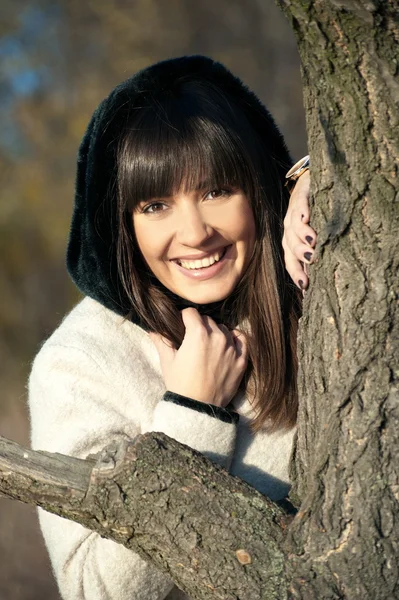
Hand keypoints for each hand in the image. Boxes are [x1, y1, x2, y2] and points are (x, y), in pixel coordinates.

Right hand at [149, 308, 247, 407]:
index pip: (191, 313)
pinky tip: (228, 344)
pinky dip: (235, 339)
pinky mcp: (241, 360)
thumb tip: (152, 328)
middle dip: (199, 325)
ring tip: (209, 345)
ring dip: (216, 332)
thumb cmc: (180, 384)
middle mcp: (217, 337)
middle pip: (208, 320)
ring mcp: (232, 348)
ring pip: (224, 329)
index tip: (181, 324)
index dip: (183, 317)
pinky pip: (242, 340)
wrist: (199, 408)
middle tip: (193, 338)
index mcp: (198, 334)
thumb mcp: (167, 361)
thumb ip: (161, 340)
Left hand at [282, 171, 316, 289]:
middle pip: (290, 245)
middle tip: (312, 260)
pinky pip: (299, 204)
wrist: (312, 182)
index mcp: (292, 240)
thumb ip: (316, 253)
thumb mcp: (316, 235)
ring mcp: (293, 211)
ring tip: (313, 241)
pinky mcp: (300, 194)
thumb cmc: (316, 214)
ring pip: (293, 226)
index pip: (291, 260)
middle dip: (300, 254)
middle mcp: (290, 228)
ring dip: (302, 234)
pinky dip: (302, 210)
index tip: (305, 286)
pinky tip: (306, 215)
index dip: (296, 272)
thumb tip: (323, 281)